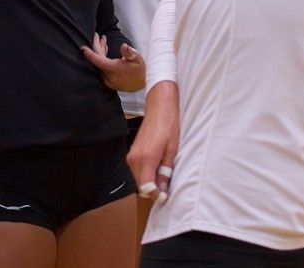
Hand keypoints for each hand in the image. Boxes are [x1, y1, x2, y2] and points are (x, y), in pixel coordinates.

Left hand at [81, 33, 144, 91]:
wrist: (142, 84)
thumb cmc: (140, 70)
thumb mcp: (138, 59)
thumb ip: (130, 53)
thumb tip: (124, 46)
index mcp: (115, 69)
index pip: (100, 61)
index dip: (91, 55)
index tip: (83, 48)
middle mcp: (109, 76)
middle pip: (98, 60)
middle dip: (97, 46)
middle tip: (97, 35)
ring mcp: (108, 79)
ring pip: (99, 63)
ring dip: (100, 51)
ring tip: (102, 39)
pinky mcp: (108, 80)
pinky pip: (102, 67)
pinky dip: (102, 58)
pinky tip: (104, 50)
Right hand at [127, 81, 178, 203]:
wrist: (159, 107)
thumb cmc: (169, 125)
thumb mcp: (172, 150)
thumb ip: (166, 171)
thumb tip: (163, 189)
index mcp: (146, 158)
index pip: (146, 187)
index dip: (156, 195)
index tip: (165, 196)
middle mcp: (135, 159)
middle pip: (141, 186)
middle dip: (153, 190)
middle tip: (167, 186)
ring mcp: (131, 155)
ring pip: (138, 179)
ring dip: (149, 182)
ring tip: (163, 175)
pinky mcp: (131, 152)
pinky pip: (137, 170)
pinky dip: (146, 174)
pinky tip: (157, 167)